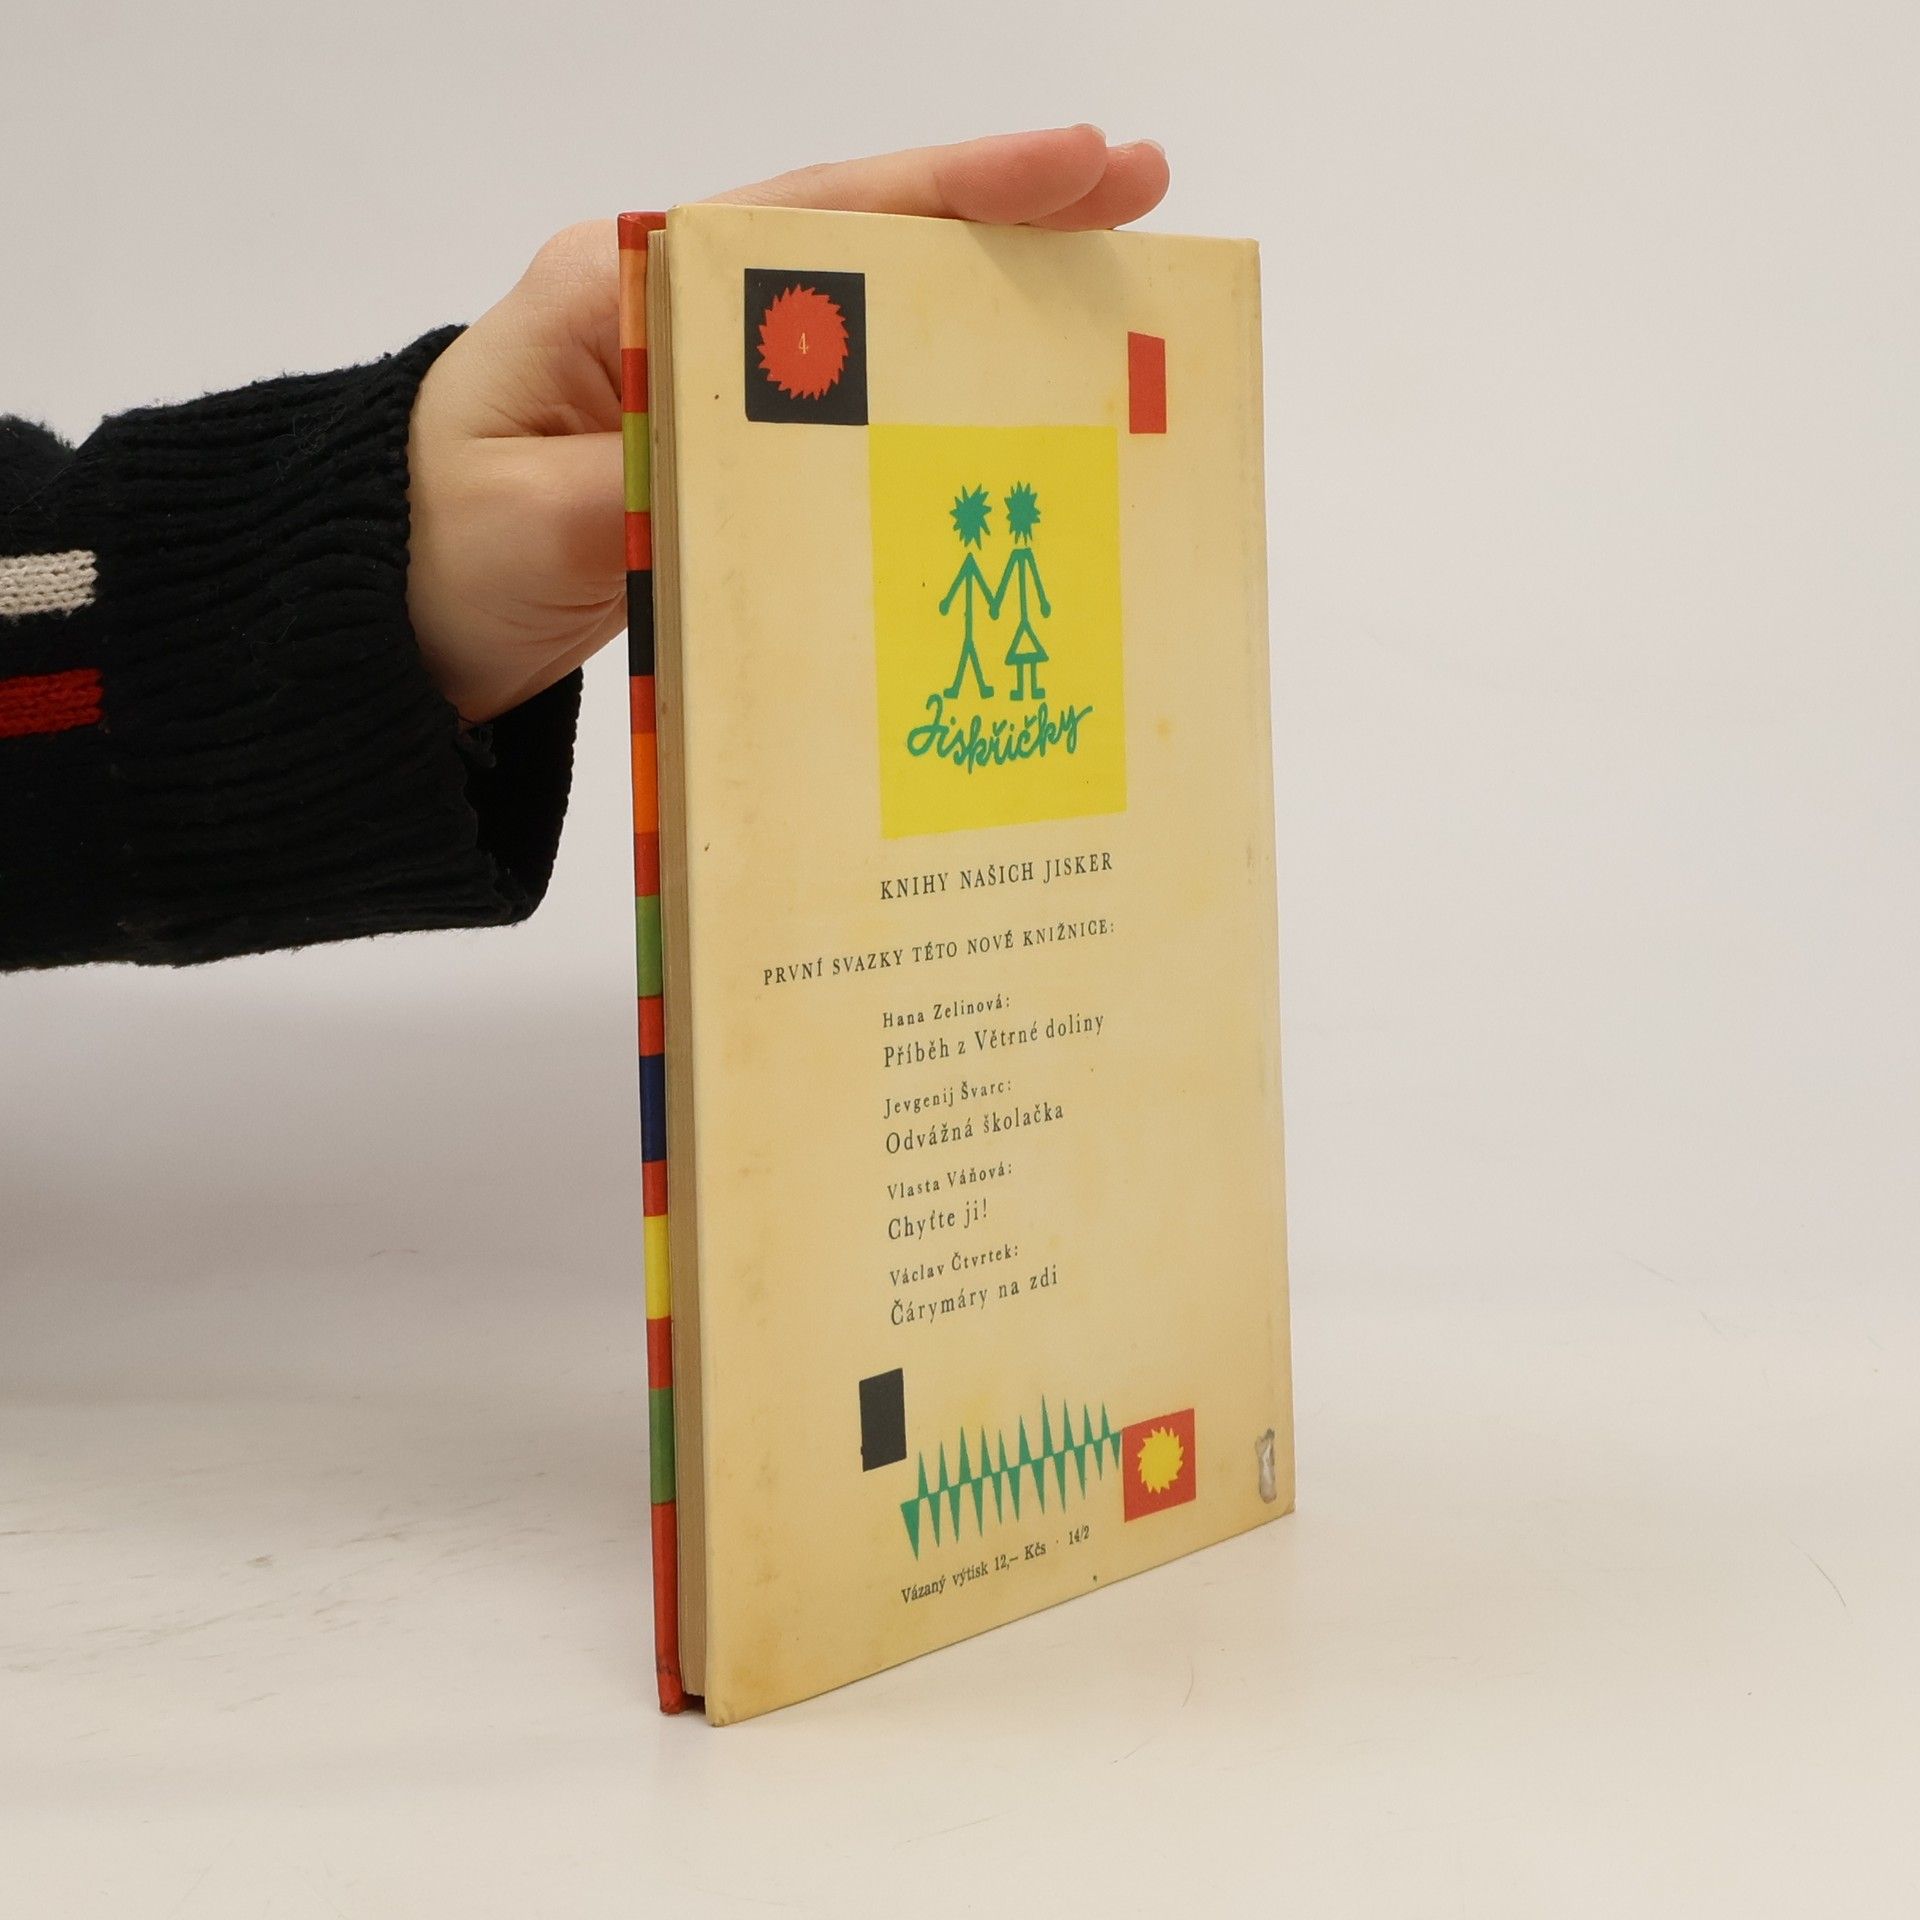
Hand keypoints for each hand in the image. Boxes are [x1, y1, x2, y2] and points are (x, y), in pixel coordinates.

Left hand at [405, 127, 1170, 722]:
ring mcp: (699, 377)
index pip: (807, 214)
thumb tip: (752, 465)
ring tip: (1103, 294)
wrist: (381, 618)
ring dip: (979, 305)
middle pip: (859, 244)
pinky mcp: (714, 447)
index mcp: (620, 286)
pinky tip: (998, 413)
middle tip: (1135, 197)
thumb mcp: (529, 524)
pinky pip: (841, 407)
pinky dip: (923, 399)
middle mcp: (671, 310)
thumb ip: (642, 486)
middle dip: (998, 219)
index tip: (1069, 162)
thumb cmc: (431, 554)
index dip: (946, 189)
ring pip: (864, 321)